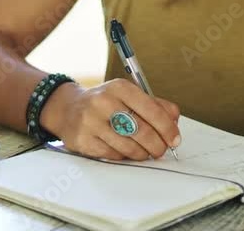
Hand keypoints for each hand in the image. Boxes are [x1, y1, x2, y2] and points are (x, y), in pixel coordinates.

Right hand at [39, 78, 181, 160]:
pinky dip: (124, 157)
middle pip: (142, 131)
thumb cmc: (106, 102)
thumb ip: (155, 105)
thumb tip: (174, 121)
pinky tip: (125, 150)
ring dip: (143, 154)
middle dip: (158, 145)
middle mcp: (104, 102)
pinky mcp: (83, 141)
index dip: (167, 128)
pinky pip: (114, 156)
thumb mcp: (128, 95)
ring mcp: (91, 122)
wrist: (68, 108)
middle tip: (162, 150)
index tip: (175, 139)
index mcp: (120, 88)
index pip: (151, 110)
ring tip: (145, 152)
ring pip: (129, 147)